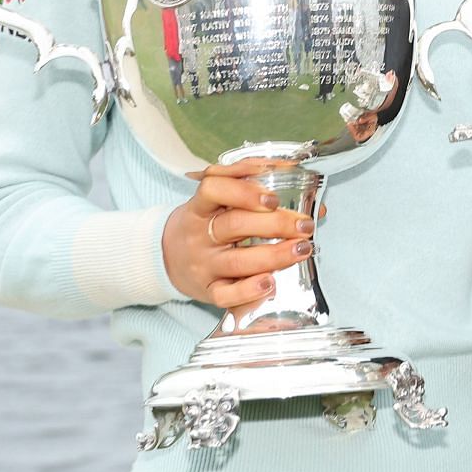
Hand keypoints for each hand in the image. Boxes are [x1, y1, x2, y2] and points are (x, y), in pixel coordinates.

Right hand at [162, 156, 316, 308]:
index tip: (273, 197)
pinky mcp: (208, 291)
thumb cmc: (202, 224)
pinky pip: (227, 295)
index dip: (244, 192)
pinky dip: (250, 291)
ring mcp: (203, 265)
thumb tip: (295, 176)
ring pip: (237, 261)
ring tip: (301, 249)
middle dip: (275, 224)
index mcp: (200, 207)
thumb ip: (249, 184)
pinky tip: (271, 283)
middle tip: (304, 225)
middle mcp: (199, 235)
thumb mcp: (215, 200)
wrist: (167, 257)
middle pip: (234, 225)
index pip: (213, 190)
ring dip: (275, 256)